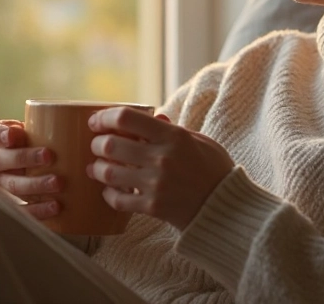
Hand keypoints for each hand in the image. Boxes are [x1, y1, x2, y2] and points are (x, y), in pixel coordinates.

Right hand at [0, 116, 61, 219]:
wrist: (22, 170)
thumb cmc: (27, 144)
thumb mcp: (23, 132)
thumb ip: (29, 129)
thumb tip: (29, 133)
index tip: (12, 135)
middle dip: (24, 157)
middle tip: (48, 156)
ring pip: (9, 184)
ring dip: (34, 184)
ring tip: (57, 182)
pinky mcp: (1, 205)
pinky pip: (17, 208)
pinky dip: (37, 209)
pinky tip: (54, 205)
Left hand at [86, 107, 234, 230]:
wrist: (226, 208)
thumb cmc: (215, 170)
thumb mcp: (200, 141)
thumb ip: (172, 130)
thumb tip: (152, 117)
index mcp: (173, 136)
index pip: (127, 118)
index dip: (105, 117)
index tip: (96, 121)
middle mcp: (161, 158)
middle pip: (111, 145)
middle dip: (96, 143)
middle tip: (96, 145)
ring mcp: (156, 184)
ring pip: (108, 173)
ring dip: (97, 169)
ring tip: (96, 168)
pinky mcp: (152, 207)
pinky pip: (118, 200)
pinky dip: (109, 194)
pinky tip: (110, 190)